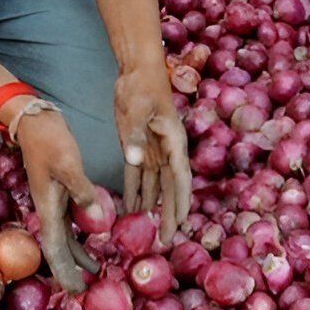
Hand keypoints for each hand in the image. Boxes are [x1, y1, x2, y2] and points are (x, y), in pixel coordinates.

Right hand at [11, 107, 100, 292]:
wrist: (35, 120)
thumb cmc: (50, 140)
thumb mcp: (67, 163)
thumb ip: (82, 191)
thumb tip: (99, 222)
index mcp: (49, 208)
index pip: (56, 250)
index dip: (65, 273)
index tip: (75, 292)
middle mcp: (49, 211)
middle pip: (59, 250)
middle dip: (71, 271)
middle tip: (87, 291)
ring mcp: (54, 203)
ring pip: (66, 238)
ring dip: (79, 255)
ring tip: (97, 271)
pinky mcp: (60, 194)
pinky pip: (71, 223)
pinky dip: (82, 236)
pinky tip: (95, 238)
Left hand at [114, 65, 191, 243]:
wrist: (137, 68)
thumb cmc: (142, 86)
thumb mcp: (137, 110)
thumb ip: (136, 136)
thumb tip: (135, 160)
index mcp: (174, 142)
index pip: (179, 180)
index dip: (179, 204)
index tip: (178, 225)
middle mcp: (167, 151)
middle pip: (169, 188)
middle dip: (168, 214)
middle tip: (165, 240)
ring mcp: (154, 150)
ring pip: (154, 185)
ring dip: (151, 206)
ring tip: (147, 232)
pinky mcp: (139, 147)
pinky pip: (137, 175)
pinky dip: (134, 192)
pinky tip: (130, 209)